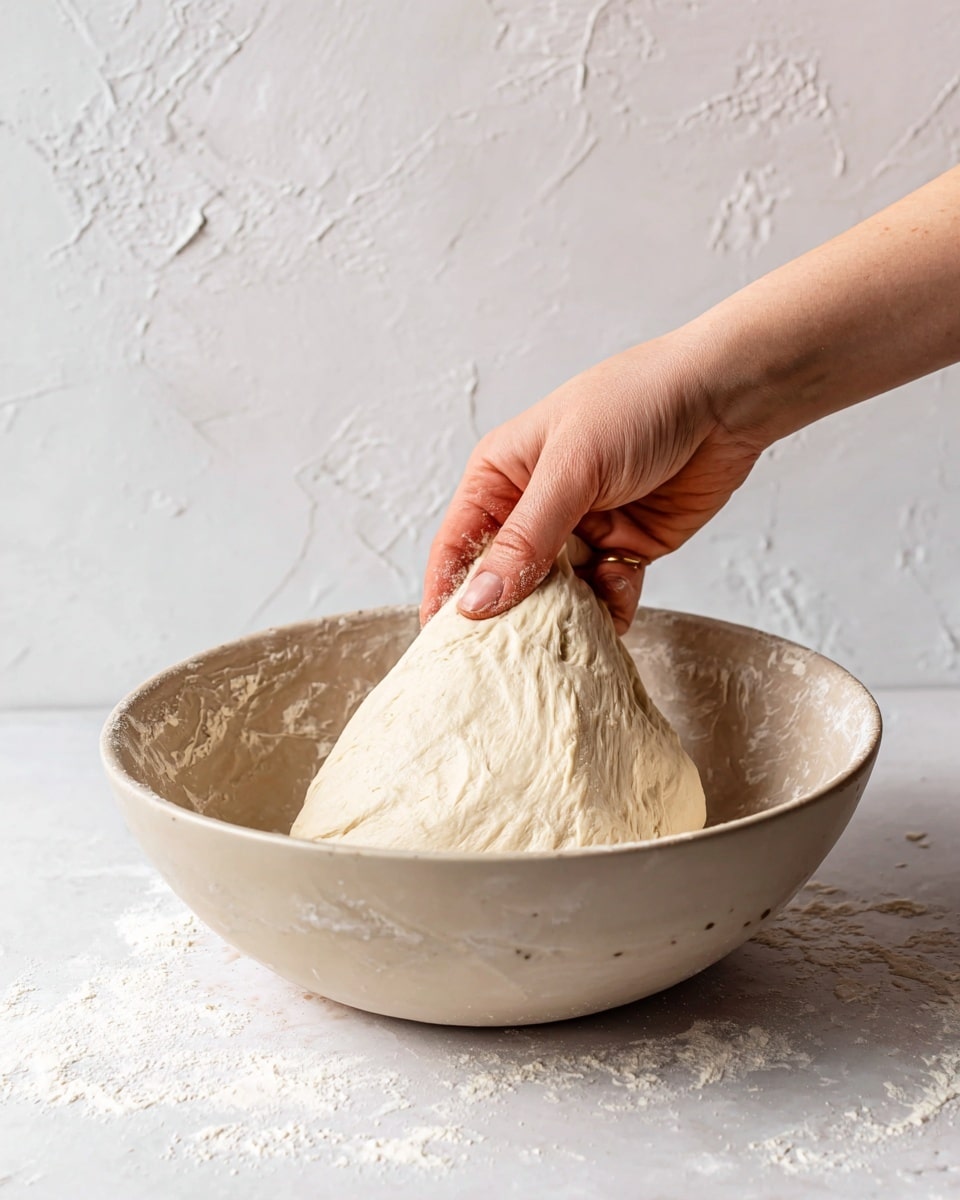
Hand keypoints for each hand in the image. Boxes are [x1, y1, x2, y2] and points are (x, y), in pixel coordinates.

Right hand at [421, 332, 764, 633]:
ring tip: (566, 640)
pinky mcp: (626, 549)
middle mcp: (536, 506)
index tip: (443, 644)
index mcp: (502, 476)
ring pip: (556, 595)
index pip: (459, 544)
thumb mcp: (570, 470)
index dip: (446, 593)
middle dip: (508, 614)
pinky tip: (617, 603)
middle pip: (505, 578)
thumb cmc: (636, 405)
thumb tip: (476, 602)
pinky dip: (610, 608)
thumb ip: (525, 541)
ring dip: (563, 617)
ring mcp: (581, 530)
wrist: (726, 398)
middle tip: (506, 659)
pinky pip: (606, 596)